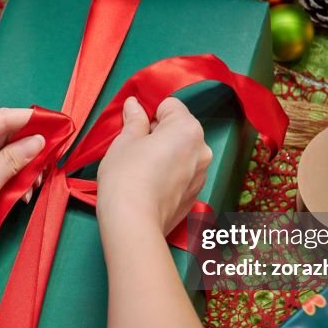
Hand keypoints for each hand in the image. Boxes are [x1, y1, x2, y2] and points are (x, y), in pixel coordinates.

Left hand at [0, 108, 44, 268]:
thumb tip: (40, 141)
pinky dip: (9, 178)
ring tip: (33, 187)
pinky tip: (21, 193)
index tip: (62, 127)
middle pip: (5, 134)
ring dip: (21, 168)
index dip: (35, 121)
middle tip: (51, 165)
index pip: (5, 117)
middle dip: (29, 150)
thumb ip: (14, 160)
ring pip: (2, 152)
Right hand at [96, 96, 211, 235]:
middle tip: (136, 150)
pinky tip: (152, 186)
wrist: (133, 222)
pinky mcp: (195, 195)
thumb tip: (134, 105)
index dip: (150, 114)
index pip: (170, 106)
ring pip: (182, 153)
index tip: (135, 129)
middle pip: (179, 130)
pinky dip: (170, 174)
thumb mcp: (125, 141)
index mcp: (188, 129)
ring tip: (143, 171)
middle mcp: (202, 149)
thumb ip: (134, 120)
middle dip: (160, 134)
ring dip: (166, 155)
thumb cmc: (126, 175)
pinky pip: (183, 174)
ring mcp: (202, 174)